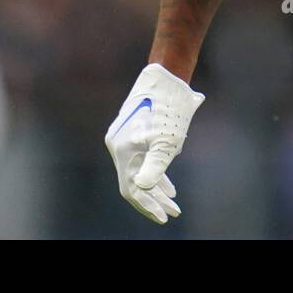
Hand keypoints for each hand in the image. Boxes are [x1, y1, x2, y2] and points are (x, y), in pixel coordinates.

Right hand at [104, 63, 204, 223]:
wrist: (167, 75)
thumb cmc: (169, 107)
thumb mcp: (167, 140)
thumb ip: (155, 166)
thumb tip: (141, 187)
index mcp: (122, 149)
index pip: (131, 188)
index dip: (148, 205)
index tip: (165, 217)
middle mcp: (119, 145)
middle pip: (135, 182)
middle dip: (155, 199)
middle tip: (174, 212)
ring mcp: (125, 137)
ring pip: (140, 170)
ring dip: (157, 187)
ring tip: (173, 201)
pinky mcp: (134, 131)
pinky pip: (142, 159)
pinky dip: (156, 171)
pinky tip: (168, 184)